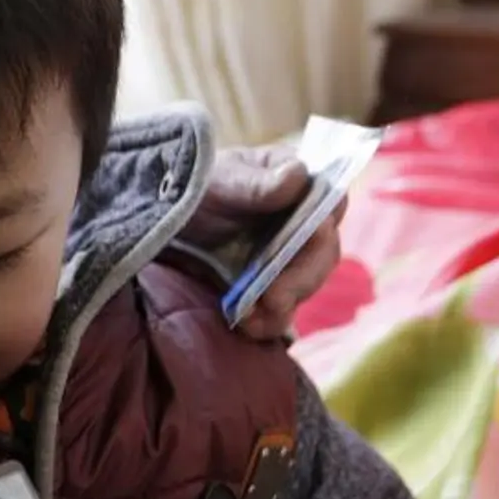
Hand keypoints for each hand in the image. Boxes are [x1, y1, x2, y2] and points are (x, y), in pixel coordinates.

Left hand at [183, 143, 344, 340]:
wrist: (168, 221)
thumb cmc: (199, 186)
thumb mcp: (220, 180)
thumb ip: (255, 182)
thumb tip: (297, 175)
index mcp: (301, 187)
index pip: (331, 202)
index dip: (326, 220)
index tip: (314, 232)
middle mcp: (305, 225)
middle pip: (324, 253)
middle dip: (303, 276)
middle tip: (276, 295)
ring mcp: (290, 261)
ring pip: (306, 286)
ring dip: (285, 302)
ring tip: (255, 312)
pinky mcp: (271, 290)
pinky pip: (281, 312)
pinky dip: (268, 322)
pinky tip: (247, 323)